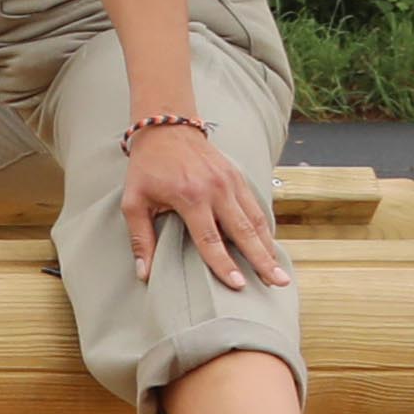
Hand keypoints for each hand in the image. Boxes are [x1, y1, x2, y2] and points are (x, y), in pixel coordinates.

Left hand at [122, 117, 287, 290]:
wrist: (166, 128)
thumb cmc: (147, 168)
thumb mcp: (134, 201)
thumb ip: (140, 238)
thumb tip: (143, 273)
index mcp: (190, 196)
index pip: (210, 239)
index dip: (224, 264)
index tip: (238, 285)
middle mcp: (216, 189)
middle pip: (244, 232)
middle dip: (262, 260)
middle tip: (278, 283)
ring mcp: (231, 181)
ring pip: (256, 220)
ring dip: (268, 247)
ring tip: (280, 272)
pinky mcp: (238, 177)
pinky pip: (256, 207)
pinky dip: (265, 229)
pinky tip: (269, 247)